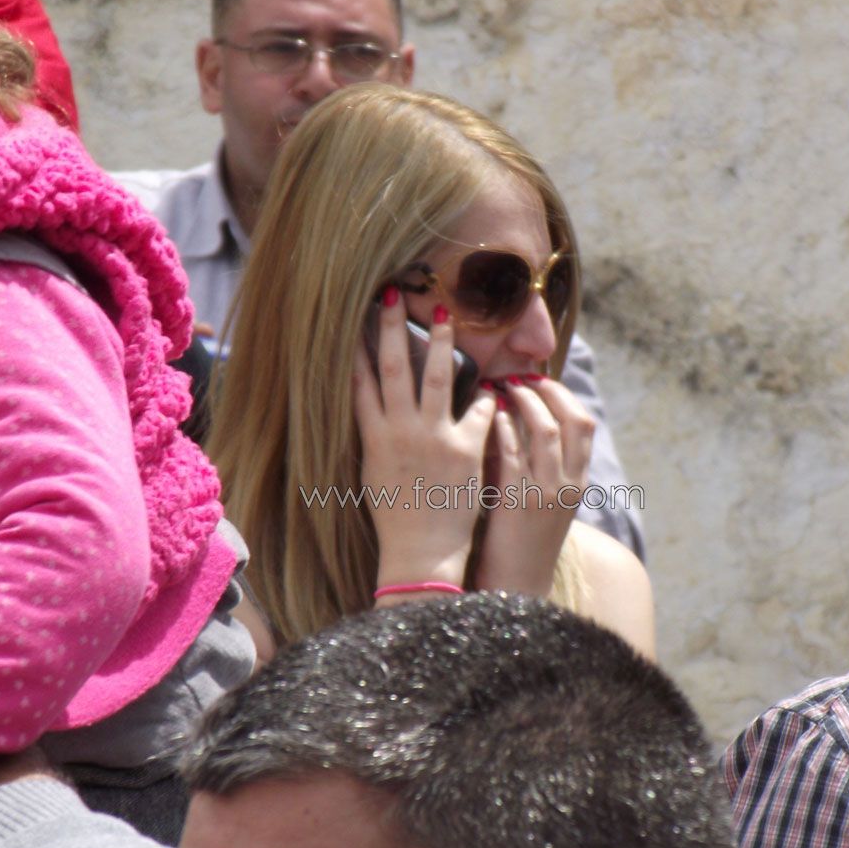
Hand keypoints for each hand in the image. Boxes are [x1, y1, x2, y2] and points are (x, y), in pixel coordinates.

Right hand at [353, 291, 495, 596]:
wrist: (420, 554)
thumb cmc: (395, 519)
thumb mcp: (375, 474)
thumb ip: (379, 438)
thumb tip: (378, 410)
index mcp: (374, 437)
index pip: (359, 381)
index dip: (356, 346)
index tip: (355, 316)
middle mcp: (400, 430)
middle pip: (391, 367)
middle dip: (390, 328)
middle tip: (392, 294)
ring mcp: (433, 438)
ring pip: (434, 378)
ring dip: (439, 343)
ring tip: (444, 315)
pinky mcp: (464, 450)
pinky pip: (479, 411)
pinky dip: (486, 397)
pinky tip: (493, 383)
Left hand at [474, 375, 594, 596]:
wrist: (517, 586)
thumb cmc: (523, 543)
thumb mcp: (546, 503)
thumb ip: (543, 468)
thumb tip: (525, 425)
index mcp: (578, 482)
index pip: (584, 425)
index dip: (564, 396)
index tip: (542, 380)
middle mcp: (569, 484)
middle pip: (572, 420)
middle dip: (548, 391)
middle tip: (522, 378)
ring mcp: (546, 493)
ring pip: (545, 431)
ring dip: (525, 403)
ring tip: (504, 390)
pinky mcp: (518, 502)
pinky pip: (515, 453)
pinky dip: (506, 429)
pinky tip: (493, 417)